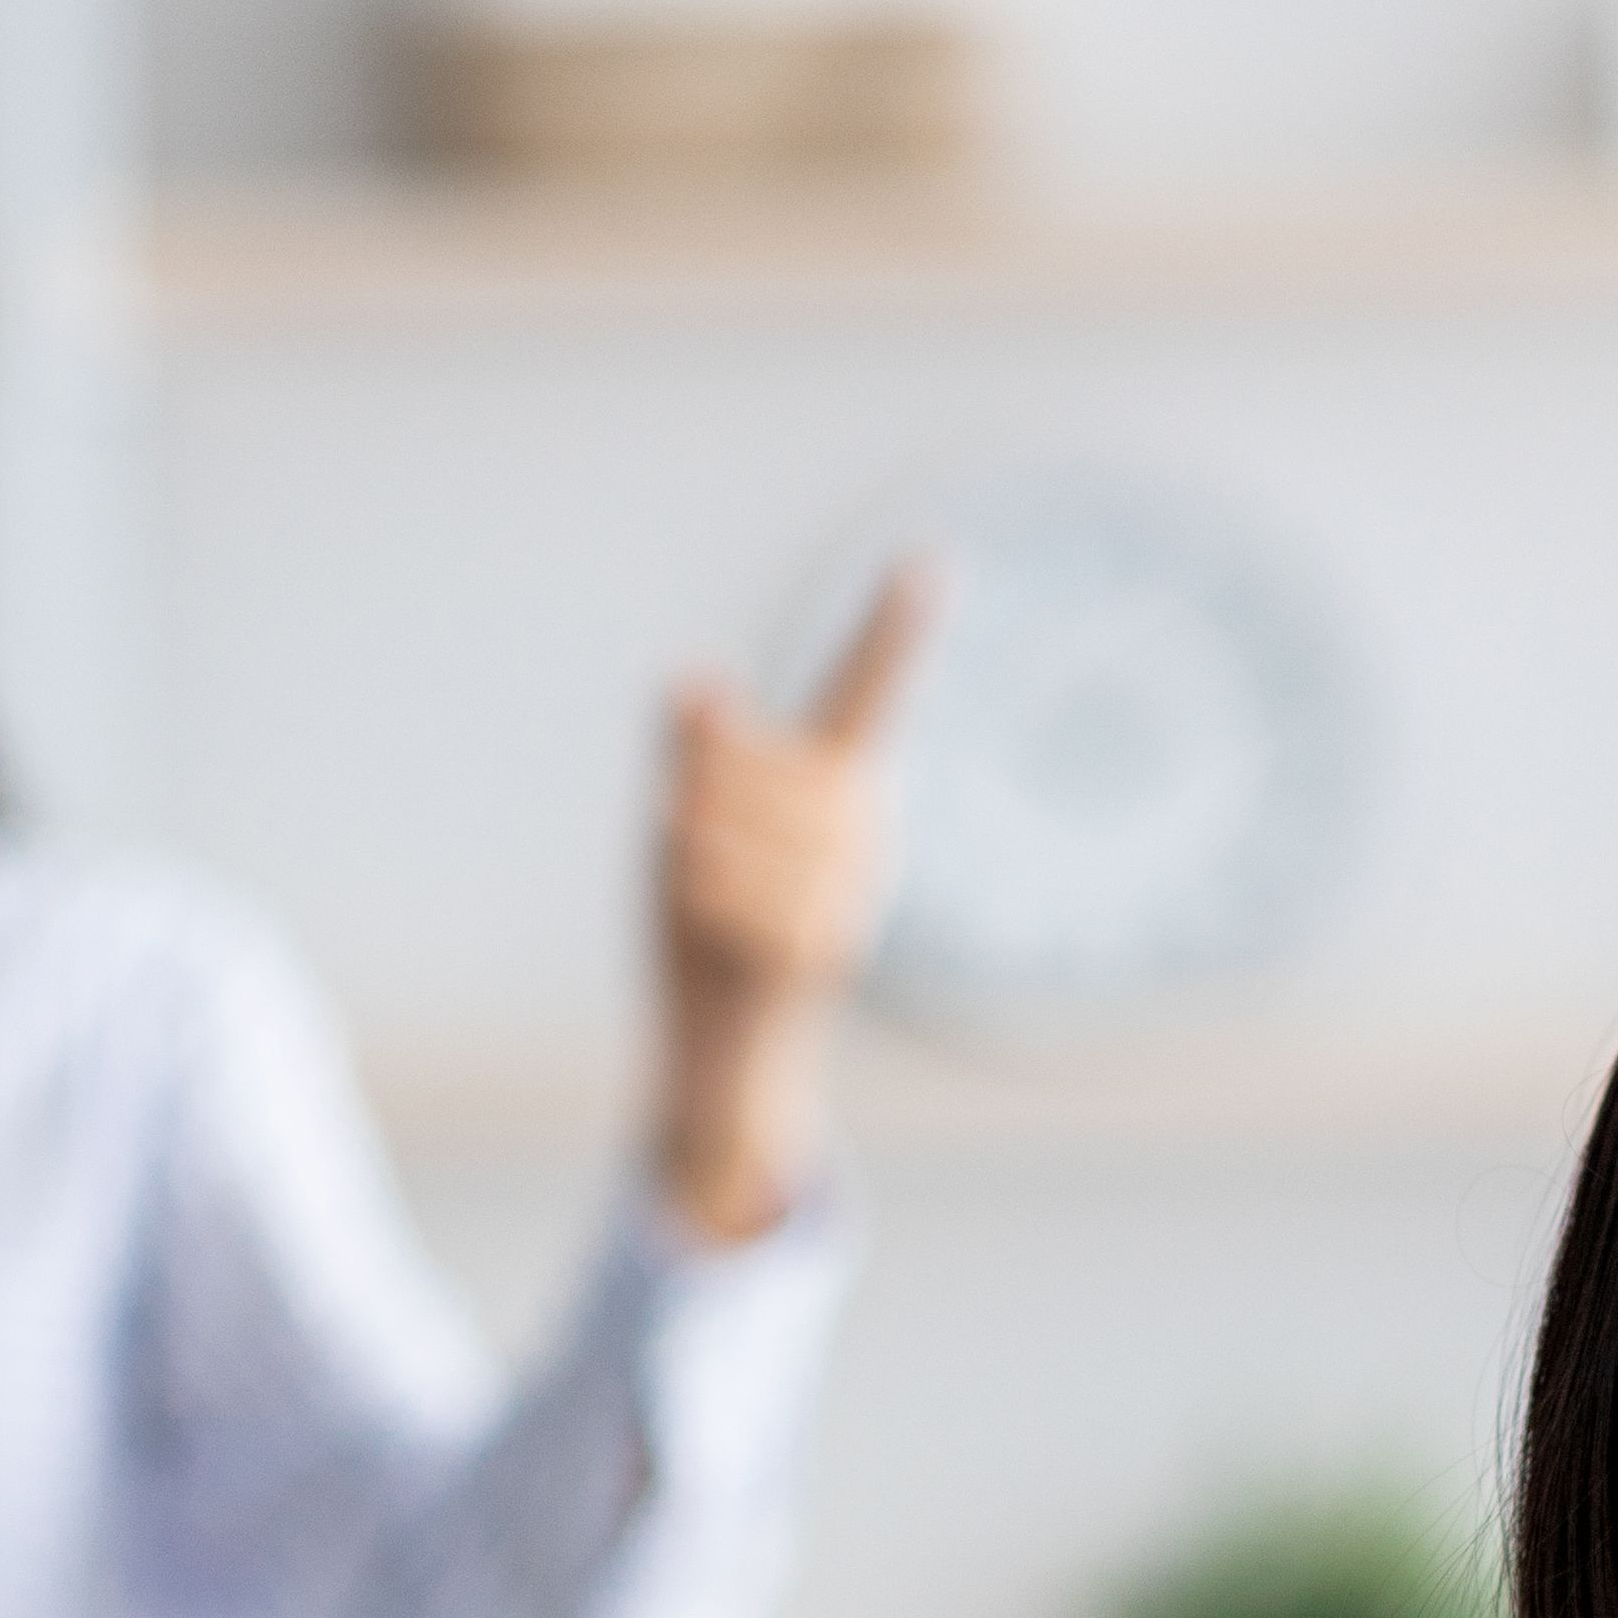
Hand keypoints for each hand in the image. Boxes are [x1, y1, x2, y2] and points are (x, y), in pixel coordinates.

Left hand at [645, 557, 934, 1247]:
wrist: (730, 1055)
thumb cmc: (707, 921)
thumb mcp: (687, 826)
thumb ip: (697, 753)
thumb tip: (688, 679)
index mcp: (841, 787)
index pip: (867, 693)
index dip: (894, 631)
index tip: (931, 562)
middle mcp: (863, 832)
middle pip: (752, 763)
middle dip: (699, 796)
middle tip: (691, 852)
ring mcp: (847, 892)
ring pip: (727, 825)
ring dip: (687, 856)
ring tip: (701, 900)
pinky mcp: (817, 949)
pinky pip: (720, 888)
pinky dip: (690, 901)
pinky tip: (703, 927)